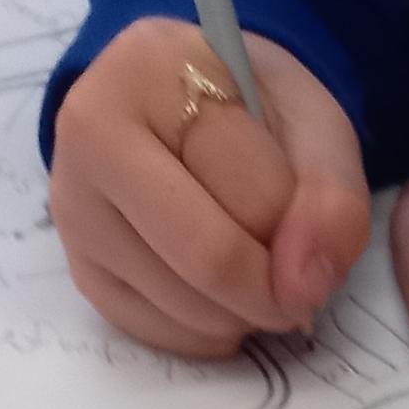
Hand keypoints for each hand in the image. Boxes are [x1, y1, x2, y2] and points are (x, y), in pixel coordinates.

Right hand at [50, 16, 370, 353]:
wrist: (191, 105)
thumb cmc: (251, 108)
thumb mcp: (314, 124)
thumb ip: (333, 198)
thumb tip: (304, 287)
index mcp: (148, 74)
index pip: (255, 200)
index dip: (304, 232)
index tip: (310, 218)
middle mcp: (88, 138)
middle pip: (209, 262)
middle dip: (273, 288)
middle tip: (293, 271)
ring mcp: (75, 211)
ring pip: (188, 309)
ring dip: (244, 311)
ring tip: (248, 259)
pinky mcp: (81, 271)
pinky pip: (164, 334)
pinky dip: (210, 329)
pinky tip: (215, 286)